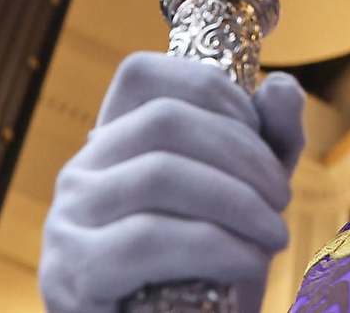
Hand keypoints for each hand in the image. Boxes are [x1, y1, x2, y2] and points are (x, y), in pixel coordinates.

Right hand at [39, 52, 306, 312]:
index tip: (259, 132)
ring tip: (273, 235)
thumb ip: (268, 143)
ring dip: (237, 201)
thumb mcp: (246, 199)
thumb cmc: (209, 276)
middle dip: (241, 152)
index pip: (141, 74)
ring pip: (159, 175)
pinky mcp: (73, 275)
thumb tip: (282, 86)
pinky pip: (148, 239)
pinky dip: (214, 245)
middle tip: (280, 197)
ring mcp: (68, 222)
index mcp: (110, 144)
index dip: (210, 89)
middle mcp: (79, 173)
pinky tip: (247, 262)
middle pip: (163, 121)